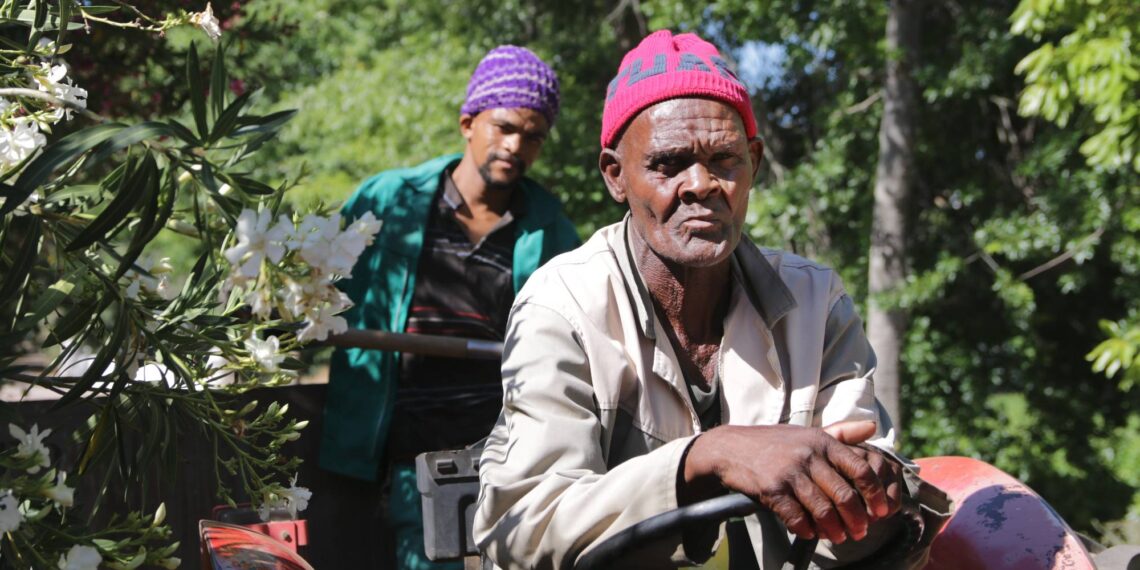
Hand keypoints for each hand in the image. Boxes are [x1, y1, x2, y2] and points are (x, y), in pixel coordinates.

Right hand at [681, 421, 889, 543]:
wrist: (730, 448)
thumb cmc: (774, 442)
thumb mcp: (808, 432)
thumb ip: (841, 432)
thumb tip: (872, 428)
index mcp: (822, 441)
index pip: (860, 469)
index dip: (875, 494)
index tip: (882, 511)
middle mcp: (808, 454)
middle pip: (844, 494)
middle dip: (857, 519)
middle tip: (861, 532)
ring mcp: (789, 471)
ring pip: (822, 509)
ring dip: (834, 529)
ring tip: (839, 537)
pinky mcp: (771, 488)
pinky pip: (796, 517)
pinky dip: (806, 529)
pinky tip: (810, 533)